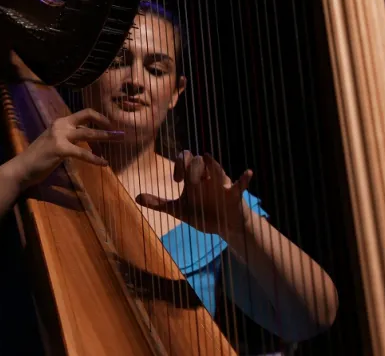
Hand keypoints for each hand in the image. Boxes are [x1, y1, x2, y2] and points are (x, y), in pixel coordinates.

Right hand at [14, 108, 123, 187]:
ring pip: (88, 133)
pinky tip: (104, 163)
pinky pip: (82, 153)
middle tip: (120, 133)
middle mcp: (60, 125)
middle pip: (88, 118)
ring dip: (105, 137)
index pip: (84, 113)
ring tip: (118, 141)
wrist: (22, 168)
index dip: (99, 117)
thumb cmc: (39, 158)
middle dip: (106, 125)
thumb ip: (70, 138)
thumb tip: (89, 139)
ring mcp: (59, 136)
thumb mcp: (56, 142)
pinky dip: (95, 158)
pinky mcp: (60, 149)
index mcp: (60, 122)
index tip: (110, 125)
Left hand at [136, 151, 252, 235]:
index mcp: (193, 178)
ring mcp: (221, 184)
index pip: (185, 159)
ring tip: (208, 158)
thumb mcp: (179, 210)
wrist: (223, 226)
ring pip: (216, 169)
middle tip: (189, 182)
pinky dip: (244, 179)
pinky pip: (241, 184)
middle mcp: (206, 177)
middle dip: (192, 168)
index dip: (179, 164)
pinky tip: (248, 173)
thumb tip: (136, 197)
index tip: (176, 180)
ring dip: (212, 166)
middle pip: (199, 161)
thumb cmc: (201, 214)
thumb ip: (159, 203)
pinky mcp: (234, 194)